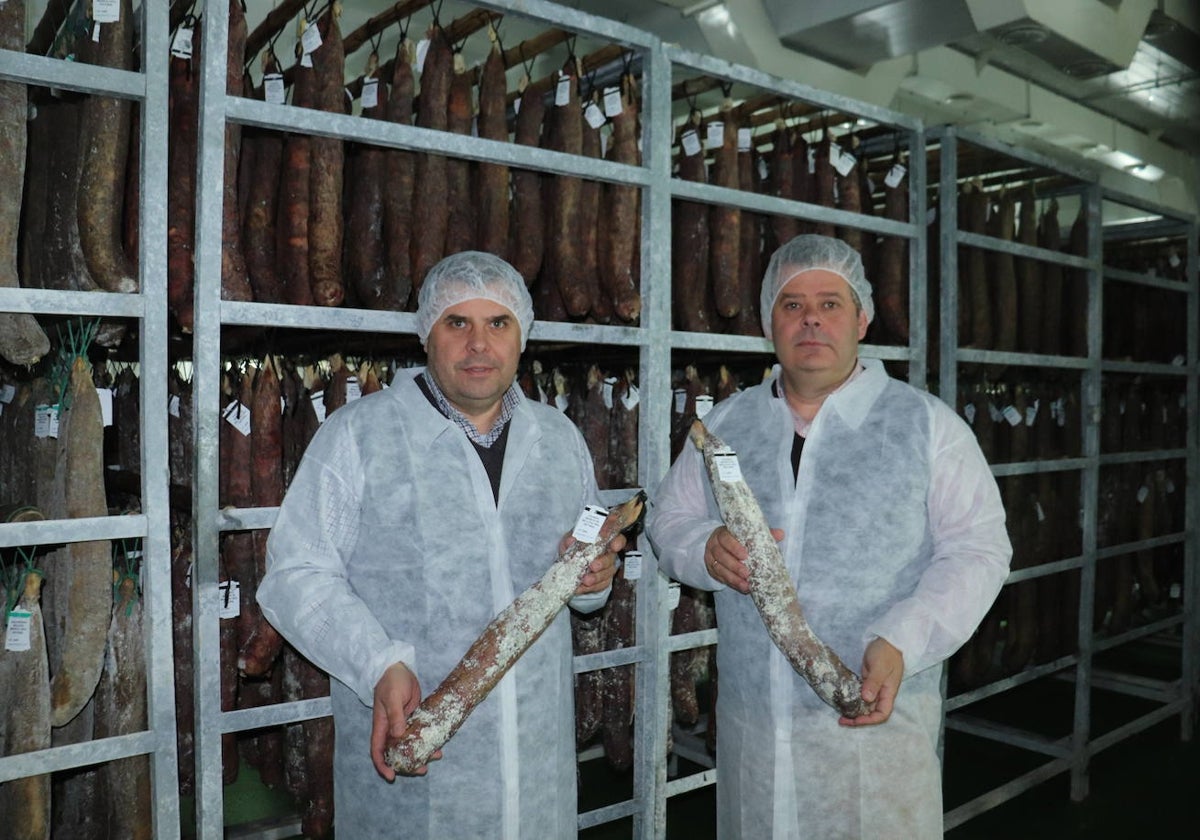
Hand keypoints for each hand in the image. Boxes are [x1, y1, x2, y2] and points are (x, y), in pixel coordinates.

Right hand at [370, 661, 440, 778]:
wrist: (399, 667)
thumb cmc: (391, 680)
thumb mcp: (392, 697)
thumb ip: (395, 715)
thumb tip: (398, 734)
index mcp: (381, 726)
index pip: (378, 751)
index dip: (382, 765)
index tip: (391, 776)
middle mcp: (391, 728)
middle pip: (396, 752)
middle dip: (407, 764)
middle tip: (421, 770)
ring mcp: (403, 724)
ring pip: (410, 744)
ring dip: (421, 753)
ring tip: (435, 757)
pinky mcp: (414, 718)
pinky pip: (420, 733)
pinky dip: (427, 740)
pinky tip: (438, 744)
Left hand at [570, 532, 624, 595]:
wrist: (568, 564)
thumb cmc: (574, 548)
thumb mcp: (569, 541)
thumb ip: (570, 540)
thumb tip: (571, 540)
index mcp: (604, 542)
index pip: (618, 539)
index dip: (618, 542)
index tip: (613, 546)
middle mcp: (608, 555)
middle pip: (611, 558)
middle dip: (603, 563)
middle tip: (593, 566)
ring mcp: (607, 569)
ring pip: (606, 574)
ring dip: (596, 577)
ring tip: (585, 580)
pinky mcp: (603, 581)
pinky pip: (600, 585)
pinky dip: (590, 587)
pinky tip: (581, 587)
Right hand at [703, 526, 782, 593]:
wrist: (721, 545)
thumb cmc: (737, 539)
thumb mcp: (747, 534)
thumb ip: (762, 534)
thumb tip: (780, 534)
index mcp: (722, 533)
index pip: (725, 539)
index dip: (734, 547)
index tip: (745, 555)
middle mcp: (714, 545)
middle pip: (721, 555)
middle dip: (734, 566)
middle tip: (747, 573)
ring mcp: (710, 558)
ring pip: (719, 568)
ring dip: (733, 577)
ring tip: (745, 584)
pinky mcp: (711, 570)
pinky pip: (719, 577)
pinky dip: (731, 583)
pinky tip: (742, 587)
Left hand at [839, 637, 902, 726]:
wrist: (886, 640)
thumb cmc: (886, 653)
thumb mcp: (880, 667)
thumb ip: (874, 683)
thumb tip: (866, 698)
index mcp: (888, 693)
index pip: (882, 714)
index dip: (869, 720)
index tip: (855, 719)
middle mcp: (881, 693)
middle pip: (871, 712)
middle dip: (858, 718)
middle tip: (841, 719)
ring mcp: (874, 688)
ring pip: (865, 705)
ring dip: (854, 710)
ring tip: (840, 713)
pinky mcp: (867, 681)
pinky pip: (860, 695)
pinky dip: (853, 699)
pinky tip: (843, 701)